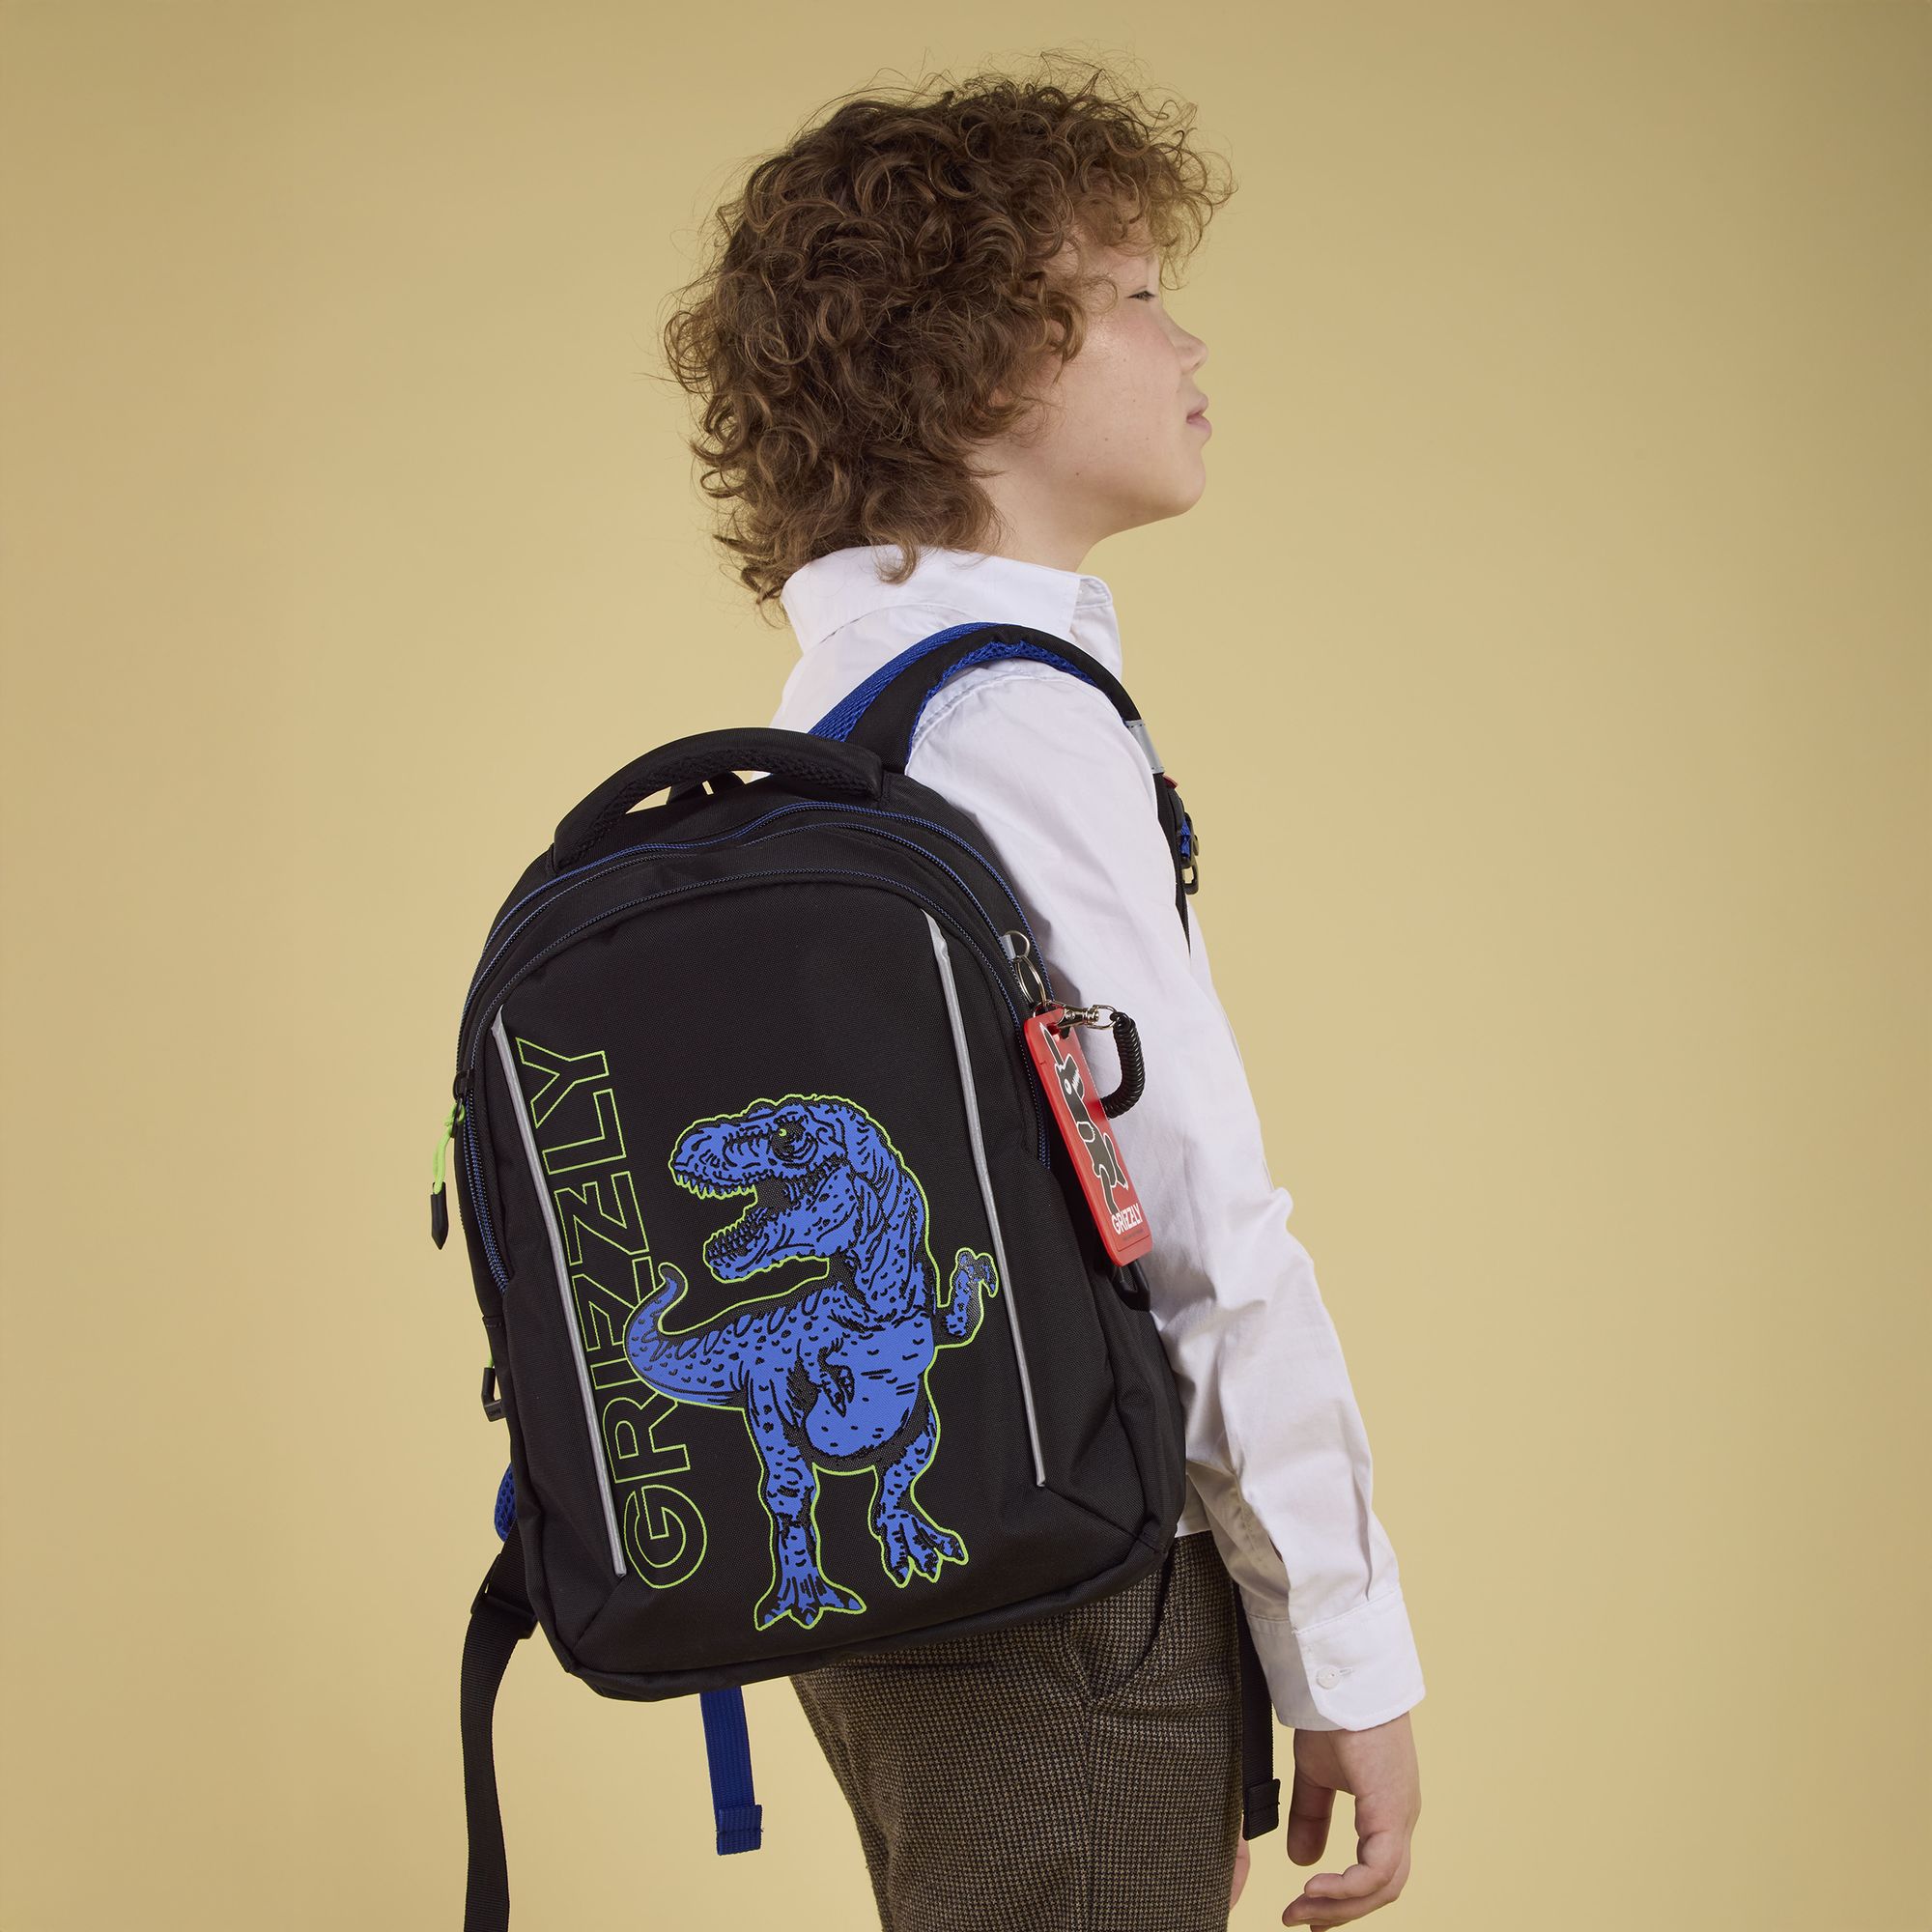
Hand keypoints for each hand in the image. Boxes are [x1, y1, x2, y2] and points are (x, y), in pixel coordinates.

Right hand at [1279, 1710, 1419, 1925]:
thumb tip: (1302, 1859)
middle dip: (1340, 1910)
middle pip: (1383, 1888)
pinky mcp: (1390, 1810)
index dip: (1346, 1898)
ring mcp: (1400, 1816)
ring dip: (1340, 1904)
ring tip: (1301, 1907)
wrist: (1337, 1679)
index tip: (1310, 1912)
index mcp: (1386, 1812)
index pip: (1376, 1873)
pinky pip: (1377, 1869)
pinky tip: (1315, 1886)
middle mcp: (1400, 1819)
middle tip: (1301, 1920)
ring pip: (1383, 1886)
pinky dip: (1348, 1887)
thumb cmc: (1331, 1717)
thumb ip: (1311, 1816)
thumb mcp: (1315, 1776)